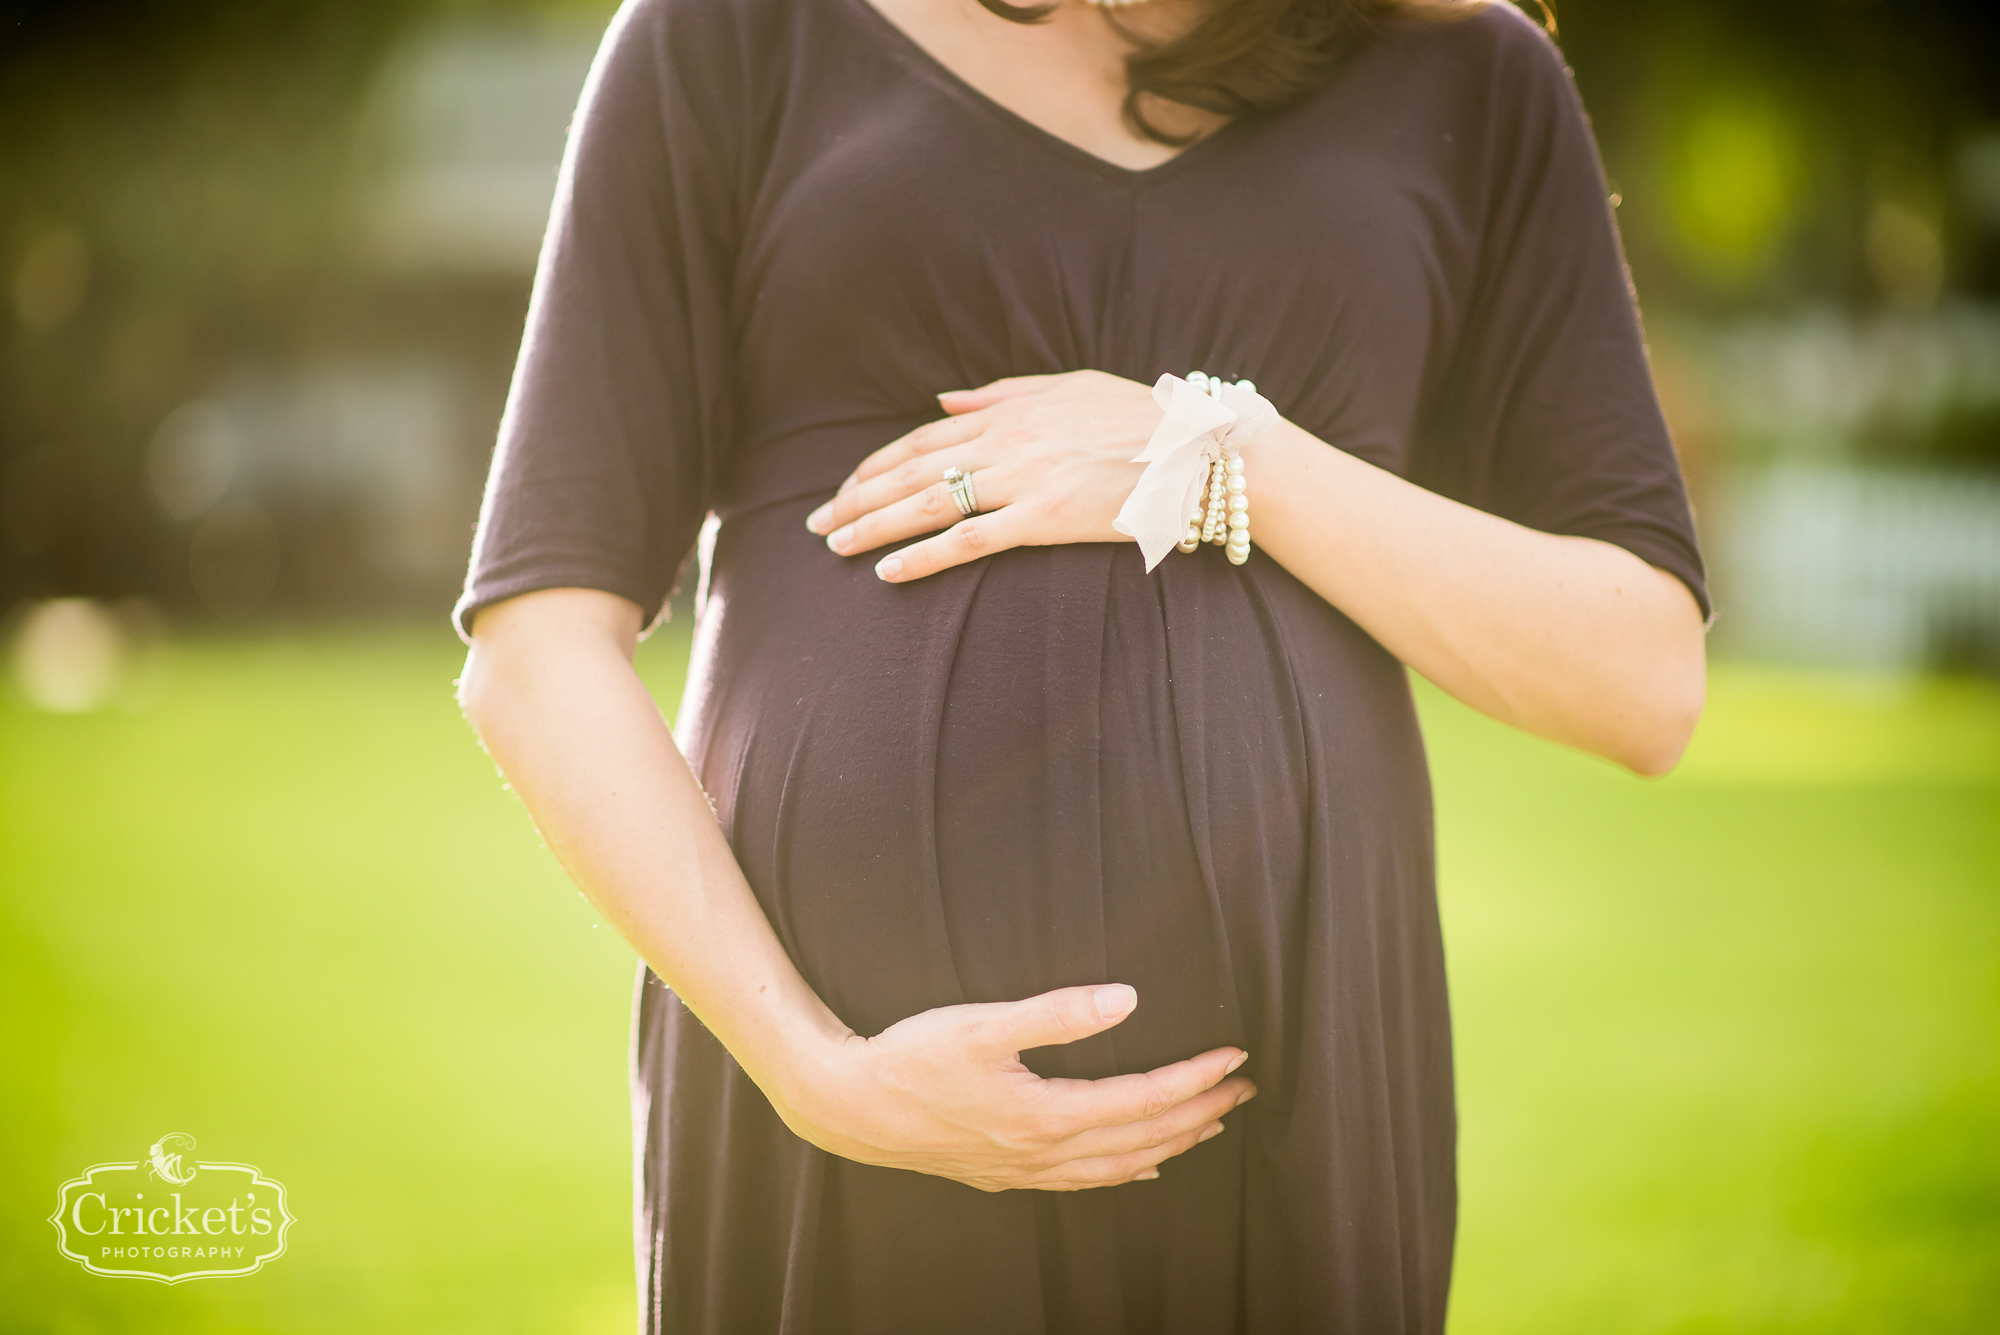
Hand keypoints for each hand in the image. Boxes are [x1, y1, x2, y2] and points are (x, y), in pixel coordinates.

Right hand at [769, 983, 1255, 1191]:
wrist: (851, 1106)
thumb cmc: (911, 1058)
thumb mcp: (983, 1023)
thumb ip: (1057, 1013)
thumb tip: (1126, 999)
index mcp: (1047, 1114)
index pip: (1143, 1099)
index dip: (1195, 1077)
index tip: (1235, 1056)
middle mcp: (1045, 1152)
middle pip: (1145, 1137)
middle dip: (1200, 1111)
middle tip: (1244, 1088)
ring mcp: (1027, 1169)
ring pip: (1121, 1165)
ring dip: (1172, 1142)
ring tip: (1211, 1123)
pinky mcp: (1007, 1172)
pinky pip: (1086, 1181)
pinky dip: (1125, 1171)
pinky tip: (1141, 1166)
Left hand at [804, 370, 1160, 581]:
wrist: (1198, 449)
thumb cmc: (1142, 418)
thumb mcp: (1070, 386)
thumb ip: (1002, 392)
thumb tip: (942, 398)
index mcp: (1009, 410)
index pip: (924, 437)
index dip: (877, 463)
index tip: (847, 485)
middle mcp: (1005, 441)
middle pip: (911, 470)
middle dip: (856, 496)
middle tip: (818, 522)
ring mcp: (1022, 480)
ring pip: (926, 503)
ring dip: (873, 526)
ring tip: (836, 546)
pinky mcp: (1043, 518)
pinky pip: (968, 540)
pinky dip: (922, 557)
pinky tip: (888, 572)